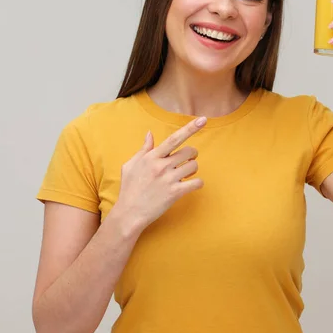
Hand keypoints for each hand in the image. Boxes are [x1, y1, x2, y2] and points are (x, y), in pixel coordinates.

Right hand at [113, 117, 206, 233]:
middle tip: (186, 162)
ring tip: (184, 175)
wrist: (129, 213)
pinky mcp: (175, 193)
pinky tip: (190, 186)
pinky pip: (197, 183)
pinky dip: (197, 184)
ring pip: (194, 166)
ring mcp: (169, 179)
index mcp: (151, 157)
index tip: (202, 120)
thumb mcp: (131, 165)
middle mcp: (161, 165)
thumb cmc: (129, 189)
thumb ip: (143, 149)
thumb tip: (149, 133)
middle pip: (190, 151)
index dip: (190, 128)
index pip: (174, 138)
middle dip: (192, 155)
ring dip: (193, 170)